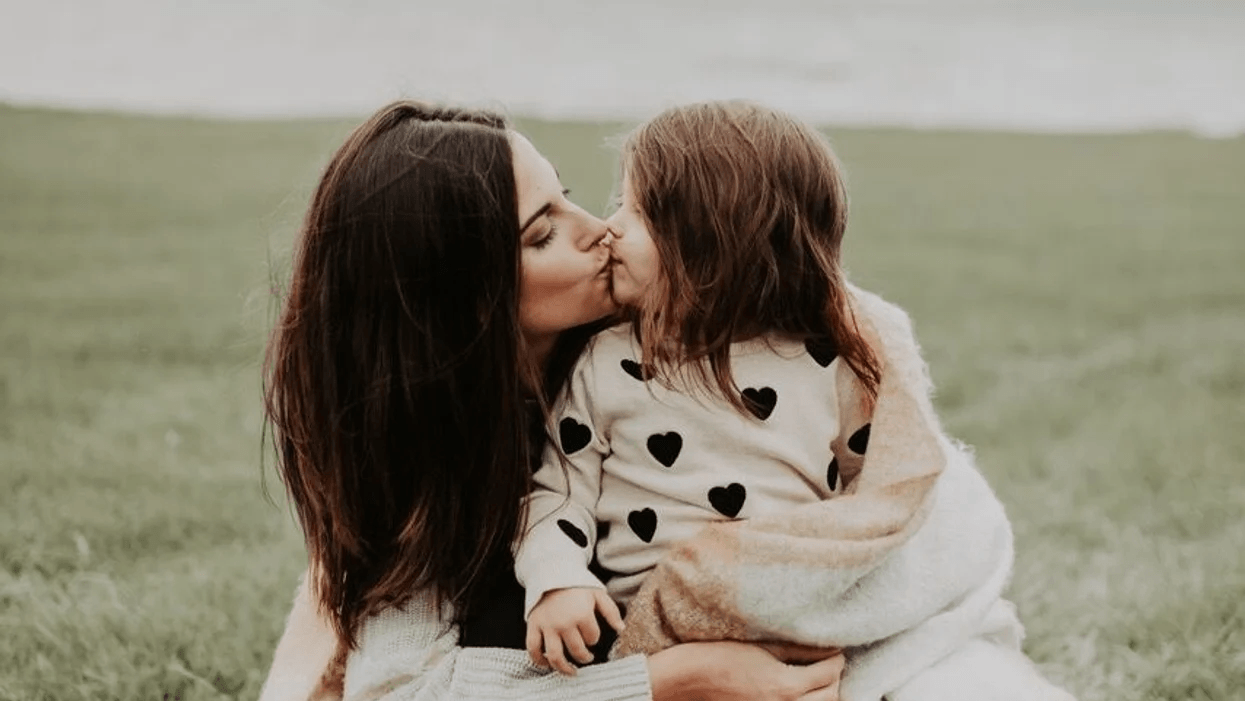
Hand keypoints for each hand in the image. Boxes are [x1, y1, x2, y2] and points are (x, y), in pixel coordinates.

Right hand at [525, 587, 624, 675]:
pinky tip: (547, 664)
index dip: (594, 638)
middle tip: (587, 657)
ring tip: (571, 672)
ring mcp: (547, 625)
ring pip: (555, 656)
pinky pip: (533, 648)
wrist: (551, 572)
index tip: (591, 634)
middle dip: (584, 656)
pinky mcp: (533, 625)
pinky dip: (538, 660)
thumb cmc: (576, 585)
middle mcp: (564, 622)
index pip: (592, 638)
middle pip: (576, 650)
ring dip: (564, 668)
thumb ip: (611, 611)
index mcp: (582, 614)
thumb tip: (621, 629)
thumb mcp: (598, 593)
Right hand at [647, 641, 843, 700]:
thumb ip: (798, 650)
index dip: (836, 658)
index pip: (830, 672)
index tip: (833, 650)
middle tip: (827, 663)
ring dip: (823, 695)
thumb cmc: (717, 658)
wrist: (686, 681)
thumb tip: (827, 648)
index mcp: (784, 686)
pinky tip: (798, 694)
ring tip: (815, 680)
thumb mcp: (761, 647)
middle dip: (834, 678)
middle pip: (832, 696)